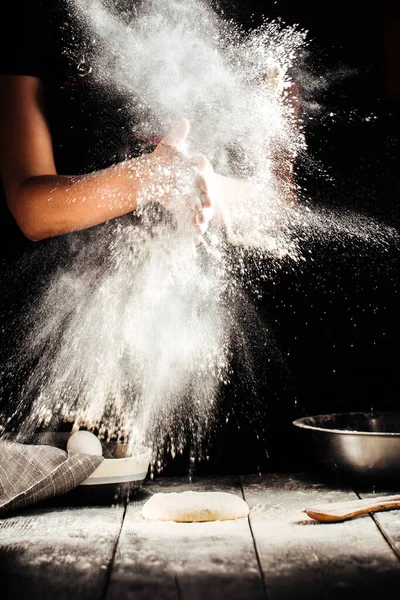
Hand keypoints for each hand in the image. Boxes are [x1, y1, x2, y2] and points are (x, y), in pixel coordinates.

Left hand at [151, 119, 214, 241]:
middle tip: (205, 204)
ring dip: (203, 218)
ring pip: (203, 212)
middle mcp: (202, 188)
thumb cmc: (166, 161)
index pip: (205, 174)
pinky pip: (194, 224)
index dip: (205, 178)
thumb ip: (177, 136)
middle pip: (207, 195)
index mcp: (200, 172)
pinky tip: (194, 238)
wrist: (155, 178)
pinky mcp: (189, 214)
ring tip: (199, 222)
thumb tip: (184, 120)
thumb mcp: (170, 147)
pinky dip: (195, 232)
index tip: (202, 182)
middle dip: (207, 201)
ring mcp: (197, 202)